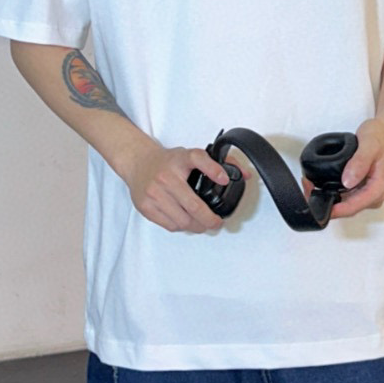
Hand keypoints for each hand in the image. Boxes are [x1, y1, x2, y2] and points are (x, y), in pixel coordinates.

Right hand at [124, 142, 251, 232]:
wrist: (138, 162)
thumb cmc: (167, 162)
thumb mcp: (190, 156)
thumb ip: (218, 164)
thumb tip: (245, 175)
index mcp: (180, 159)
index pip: (198, 159)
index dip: (213, 170)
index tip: (224, 179)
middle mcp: (167, 175)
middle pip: (194, 205)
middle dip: (210, 219)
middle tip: (216, 222)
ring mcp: (154, 191)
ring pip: (183, 220)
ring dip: (196, 226)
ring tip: (201, 224)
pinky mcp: (146, 205)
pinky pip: (170, 225)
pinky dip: (181, 226)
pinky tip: (185, 220)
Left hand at [309, 118, 383, 219]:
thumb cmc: (381, 137)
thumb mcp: (369, 145)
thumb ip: (359, 163)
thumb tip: (348, 181)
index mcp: (379, 188)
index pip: (354, 207)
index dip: (335, 209)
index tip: (319, 205)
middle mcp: (375, 195)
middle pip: (348, 208)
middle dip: (327, 203)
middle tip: (309, 189)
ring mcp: (368, 193)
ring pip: (345, 203)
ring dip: (328, 198)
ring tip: (311, 185)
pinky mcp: (362, 189)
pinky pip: (346, 196)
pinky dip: (333, 191)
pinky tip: (321, 184)